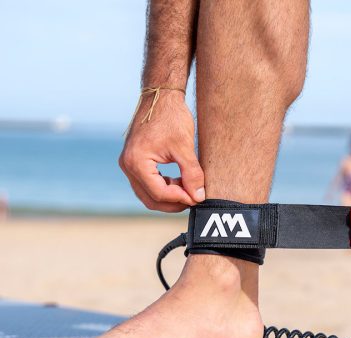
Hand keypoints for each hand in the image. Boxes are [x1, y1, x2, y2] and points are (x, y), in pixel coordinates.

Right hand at [119, 91, 204, 211]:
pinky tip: (180, 182)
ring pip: (148, 195)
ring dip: (169, 197)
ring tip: (189, 190)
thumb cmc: (171, 117)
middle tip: (194, 199)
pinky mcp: (134, 162)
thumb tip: (199, 197)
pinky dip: (164, 188)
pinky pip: (147, 185)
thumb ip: (192, 174)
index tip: (198, 198)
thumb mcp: (185, 147)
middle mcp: (128, 165)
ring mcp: (129, 164)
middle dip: (174, 203)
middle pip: (151, 199)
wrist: (160, 96)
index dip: (180, 199)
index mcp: (137, 162)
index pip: (159, 194)